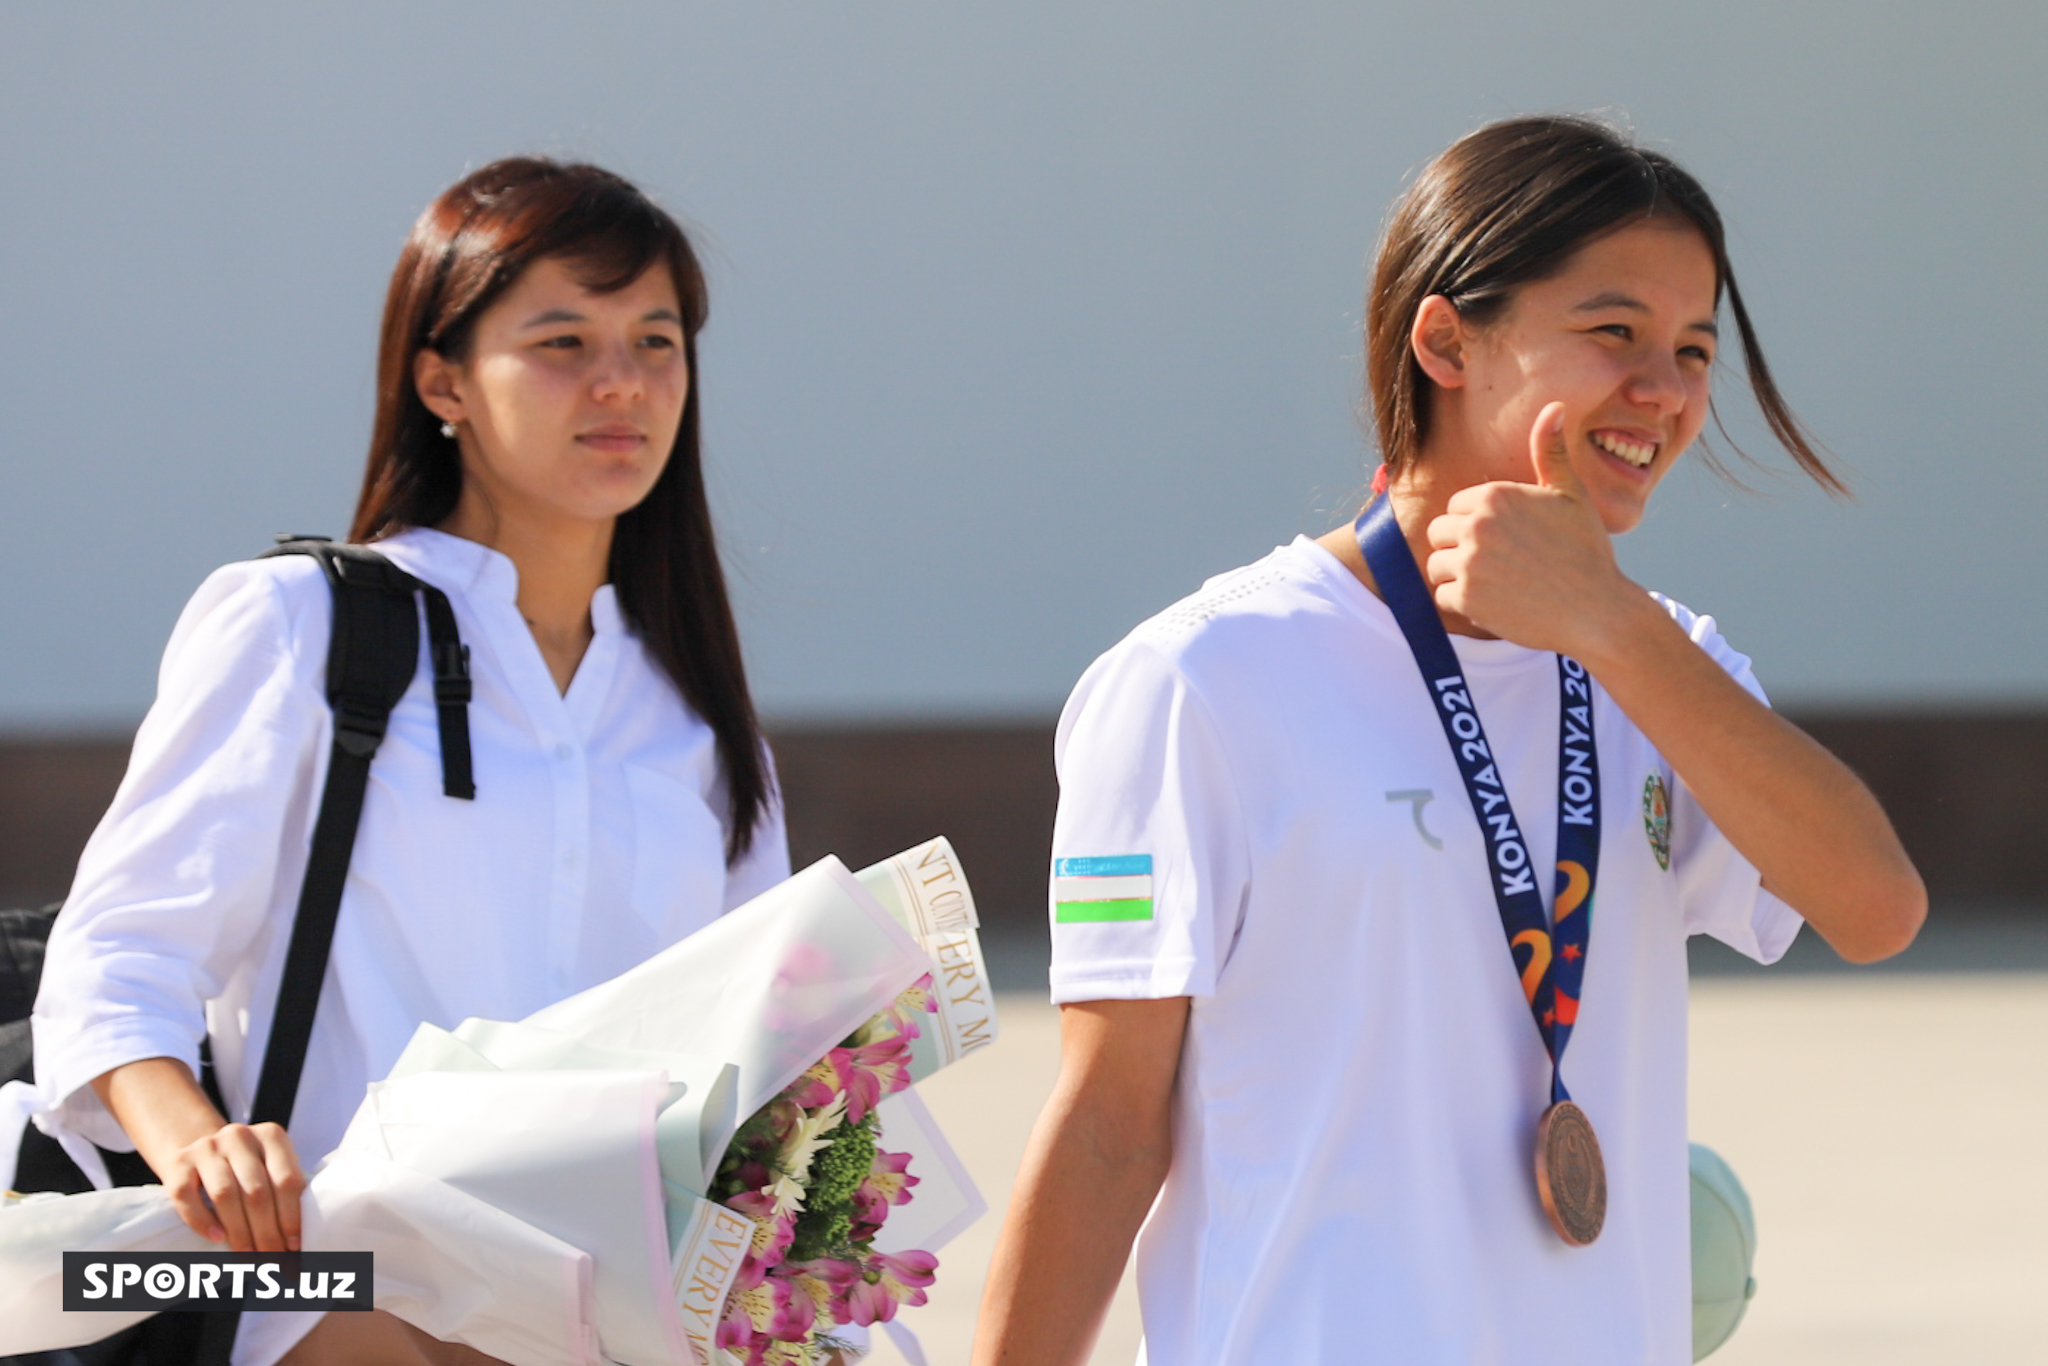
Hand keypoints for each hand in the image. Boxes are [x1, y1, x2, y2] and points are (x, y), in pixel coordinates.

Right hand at [93, 1057, 306, 1251]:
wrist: (197, 1149)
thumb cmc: (245, 1168)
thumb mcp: (269, 1167)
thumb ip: (283, 1192)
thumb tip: (298, 1241)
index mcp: (272, 1136)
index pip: (287, 1180)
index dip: (291, 1216)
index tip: (295, 1246)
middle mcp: (239, 1136)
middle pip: (257, 1192)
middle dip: (267, 1232)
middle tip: (273, 1260)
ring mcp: (206, 1148)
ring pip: (225, 1195)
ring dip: (239, 1232)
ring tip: (249, 1257)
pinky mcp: (178, 1164)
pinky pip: (188, 1197)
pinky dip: (202, 1221)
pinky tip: (217, 1238)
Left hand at [1424, 402, 1639, 657]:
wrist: (1597, 610)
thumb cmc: (1585, 551)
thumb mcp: (1571, 495)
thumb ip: (1550, 452)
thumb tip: (1554, 407)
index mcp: (1495, 495)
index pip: (1456, 506)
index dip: (1478, 523)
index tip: (1508, 538)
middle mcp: (1476, 525)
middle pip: (1439, 533)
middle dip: (1462, 548)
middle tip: (1502, 563)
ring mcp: (1469, 562)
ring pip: (1437, 565)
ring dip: (1460, 577)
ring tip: (1499, 583)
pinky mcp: (1466, 598)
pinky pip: (1442, 597)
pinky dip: (1464, 604)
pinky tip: (1497, 603)